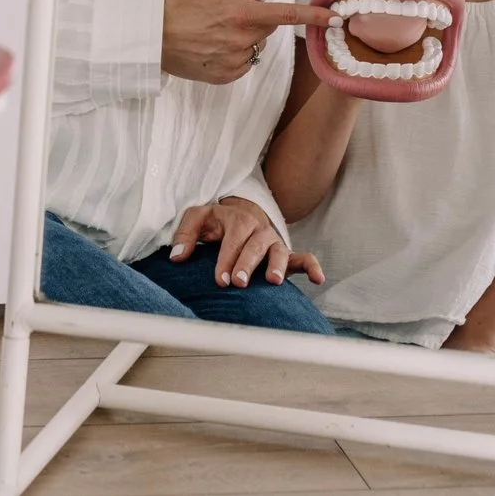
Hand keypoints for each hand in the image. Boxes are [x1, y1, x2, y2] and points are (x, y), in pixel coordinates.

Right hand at [162, 0, 333, 84]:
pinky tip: (210, 45)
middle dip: (255, 17)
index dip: (313, 16)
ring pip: (255, 45)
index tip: (335, 19)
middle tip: (224, 11)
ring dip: (244, 36)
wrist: (147, 37)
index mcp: (239, 14)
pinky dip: (234, 52)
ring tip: (212, 30)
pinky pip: (243, 62)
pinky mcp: (225, 76)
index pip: (286, 15)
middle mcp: (241, 40)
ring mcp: (233, 62)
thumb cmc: (174, 4)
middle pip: (267, 27)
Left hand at [167, 196, 316, 288]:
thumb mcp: (198, 219)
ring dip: (277, 265)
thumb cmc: (217, 221)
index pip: (232, 240)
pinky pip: (303, 257)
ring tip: (272, 281)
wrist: (242, 213)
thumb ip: (185, 235)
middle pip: (255, 246)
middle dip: (247, 264)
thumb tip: (176, 257)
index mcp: (237, 220)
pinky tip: (318, 279)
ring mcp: (274, 242)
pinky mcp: (287, 254)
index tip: (221, 280)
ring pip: (279, 251)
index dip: (226, 259)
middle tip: (239, 282)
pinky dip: (312, 266)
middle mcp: (259, 229)